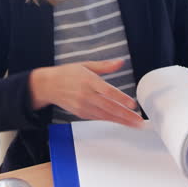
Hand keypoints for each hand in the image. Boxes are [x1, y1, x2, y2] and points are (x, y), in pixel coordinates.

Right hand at [29, 59, 143, 127]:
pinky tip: (121, 122)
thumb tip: (120, 62)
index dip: (121, 98)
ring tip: (134, 124)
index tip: (133, 104)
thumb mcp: (85, 65)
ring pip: (105, 116)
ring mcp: (83, 106)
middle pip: (109, 107)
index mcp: (89, 80)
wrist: (48, 86)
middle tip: (139, 120)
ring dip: (121, 121)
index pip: (108, 91)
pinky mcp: (80, 113)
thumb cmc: (67, 73)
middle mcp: (86, 95)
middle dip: (125, 115)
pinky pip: (98, 118)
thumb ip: (105, 66)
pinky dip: (110, 121)